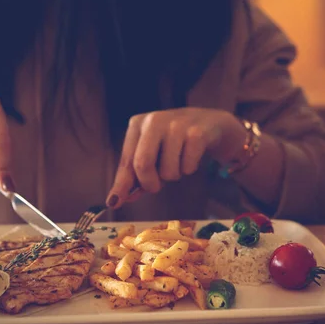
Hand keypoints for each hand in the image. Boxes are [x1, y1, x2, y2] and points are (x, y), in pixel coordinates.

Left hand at [106, 108, 245, 207]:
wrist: (210, 123)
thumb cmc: (175, 141)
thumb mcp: (153, 152)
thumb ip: (136, 175)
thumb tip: (117, 199)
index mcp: (137, 124)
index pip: (126, 160)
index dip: (121, 184)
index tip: (114, 202)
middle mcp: (154, 121)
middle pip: (142, 164)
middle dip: (149, 183)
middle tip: (156, 187)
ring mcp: (176, 125)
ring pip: (168, 171)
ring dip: (174, 175)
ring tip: (178, 162)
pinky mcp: (196, 133)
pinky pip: (188, 167)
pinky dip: (189, 169)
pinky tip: (192, 156)